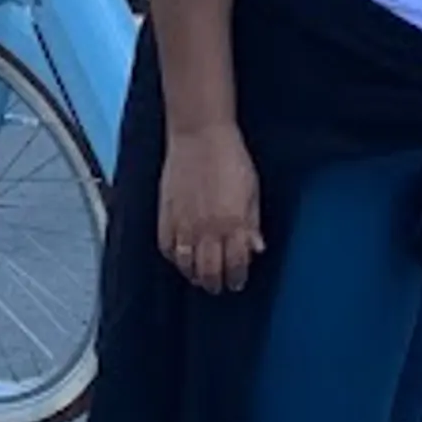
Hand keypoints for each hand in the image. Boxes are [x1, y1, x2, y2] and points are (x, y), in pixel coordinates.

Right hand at [157, 126, 262, 293]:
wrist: (199, 135)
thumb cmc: (230, 157)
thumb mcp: (252, 190)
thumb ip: (252, 222)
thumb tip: (256, 248)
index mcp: (233, 223)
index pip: (235, 264)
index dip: (237, 277)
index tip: (238, 282)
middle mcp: (207, 229)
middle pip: (209, 272)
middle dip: (216, 283)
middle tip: (220, 286)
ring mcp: (183, 224)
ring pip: (187, 266)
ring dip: (195, 275)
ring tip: (201, 277)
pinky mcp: (165, 216)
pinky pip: (168, 249)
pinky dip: (175, 259)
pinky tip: (182, 258)